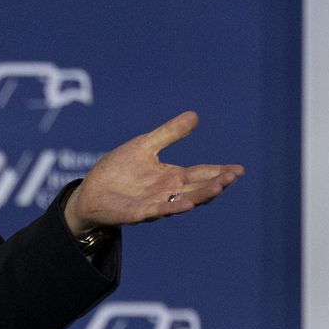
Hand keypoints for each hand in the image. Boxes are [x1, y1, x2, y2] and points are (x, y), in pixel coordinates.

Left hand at [63, 111, 242, 234]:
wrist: (90, 191)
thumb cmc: (118, 170)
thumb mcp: (145, 145)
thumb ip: (169, 133)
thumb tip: (195, 115)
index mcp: (171, 177)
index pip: (201, 173)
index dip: (219, 172)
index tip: (239, 169)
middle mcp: (168, 193)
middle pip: (198, 188)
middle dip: (216, 183)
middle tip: (233, 176)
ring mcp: (155, 204)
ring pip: (183, 201)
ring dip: (201, 195)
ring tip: (218, 187)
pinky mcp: (138, 213)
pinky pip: (159, 211)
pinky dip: (173, 208)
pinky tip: (187, 204)